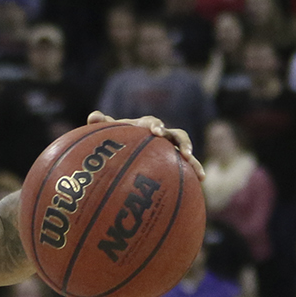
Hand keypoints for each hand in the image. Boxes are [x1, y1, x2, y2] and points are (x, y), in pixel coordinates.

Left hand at [87, 111, 204, 179]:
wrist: (128, 151)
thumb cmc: (119, 142)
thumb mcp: (111, 136)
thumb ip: (104, 126)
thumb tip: (93, 116)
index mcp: (147, 126)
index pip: (153, 123)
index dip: (156, 126)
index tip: (156, 131)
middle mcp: (163, 136)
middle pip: (176, 134)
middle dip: (180, 141)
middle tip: (182, 150)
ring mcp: (171, 149)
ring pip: (185, 149)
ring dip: (192, 156)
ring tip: (195, 166)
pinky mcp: (177, 162)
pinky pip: (188, 165)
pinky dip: (196, 169)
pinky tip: (202, 180)